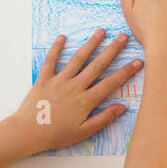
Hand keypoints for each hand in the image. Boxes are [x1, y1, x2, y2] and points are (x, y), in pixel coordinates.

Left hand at [0, 31, 142, 167]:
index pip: (111, 83)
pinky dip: (56, 48)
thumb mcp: (83, 132)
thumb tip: (122, 107)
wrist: (28, 132)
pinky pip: (51, 61)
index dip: (126, 71)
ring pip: (78, 59)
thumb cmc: (56, 135)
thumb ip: (103, 118)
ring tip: (100, 32)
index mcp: (86, 100)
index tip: (138, 61)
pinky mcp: (44, 79)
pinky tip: (62, 37)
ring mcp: (59, 80)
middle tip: (123, 37)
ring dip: (90, 44)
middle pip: (97, 65)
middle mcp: (75, 86)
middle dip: (112, 50)